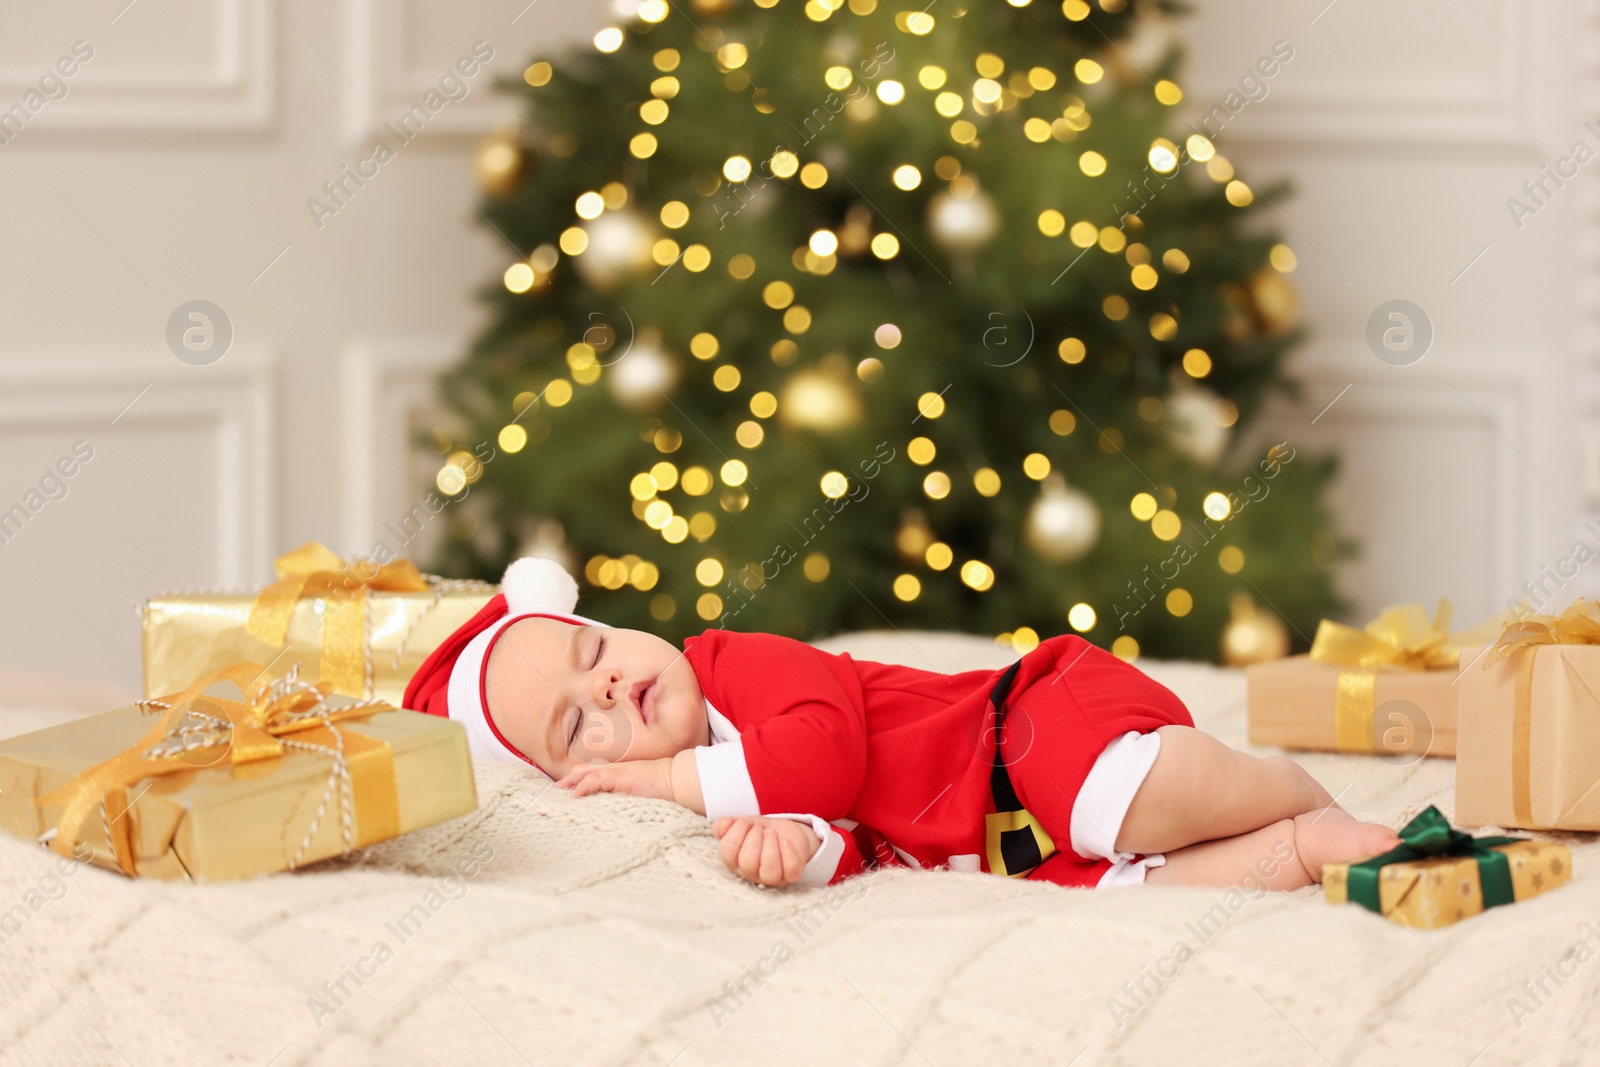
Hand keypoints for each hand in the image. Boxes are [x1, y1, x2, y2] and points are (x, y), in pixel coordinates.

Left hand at [555, 758, 673, 801]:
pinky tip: (575, 794)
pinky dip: (584, 786)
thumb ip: (622, 795)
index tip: (562, 790)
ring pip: (586, 773)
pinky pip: (598, 780)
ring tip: (557, 792)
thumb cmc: (659, 788)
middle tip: (552, 791)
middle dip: (567, 780)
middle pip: (583, 770)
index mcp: (616, 773)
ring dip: (570, 782)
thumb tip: (609, 810)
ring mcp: (616, 773)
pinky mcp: (620, 778)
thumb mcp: (636, 791)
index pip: (590, 772)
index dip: (575, 779)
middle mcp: (613, 770)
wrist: (675, 780)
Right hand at [711, 815, 819, 887]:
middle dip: (754, 838)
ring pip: (769, 871)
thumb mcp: (740, 825)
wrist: (785, 833)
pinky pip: (791, 870)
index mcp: (734, 862)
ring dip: (770, 846)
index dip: (736, 832)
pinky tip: (785, 842)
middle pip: (748, 863)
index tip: (745, 821)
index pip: (728, 853)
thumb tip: (724, 824)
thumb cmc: (759, 832)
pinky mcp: (791, 874)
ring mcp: (772, 877)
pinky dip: (788, 854)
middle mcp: (751, 873)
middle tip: (760, 828)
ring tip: (771, 832)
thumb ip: (724, 825)